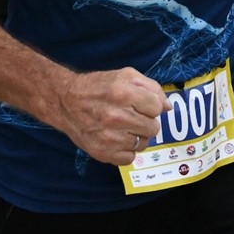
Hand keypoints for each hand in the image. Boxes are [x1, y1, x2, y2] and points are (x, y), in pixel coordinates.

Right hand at [56, 68, 170, 165]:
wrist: (65, 101)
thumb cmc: (98, 86)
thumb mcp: (125, 75)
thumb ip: (151, 87)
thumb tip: (167, 107)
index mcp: (123, 93)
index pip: (157, 107)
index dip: (151, 105)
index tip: (140, 104)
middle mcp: (116, 116)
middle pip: (153, 127)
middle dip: (146, 120)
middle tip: (132, 115)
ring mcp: (109, 137)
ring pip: (143, 144)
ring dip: (137, 136)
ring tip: (124, 127)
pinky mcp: (102, 153)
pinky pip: (130, 158)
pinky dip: (126, 150)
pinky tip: (117, 138)